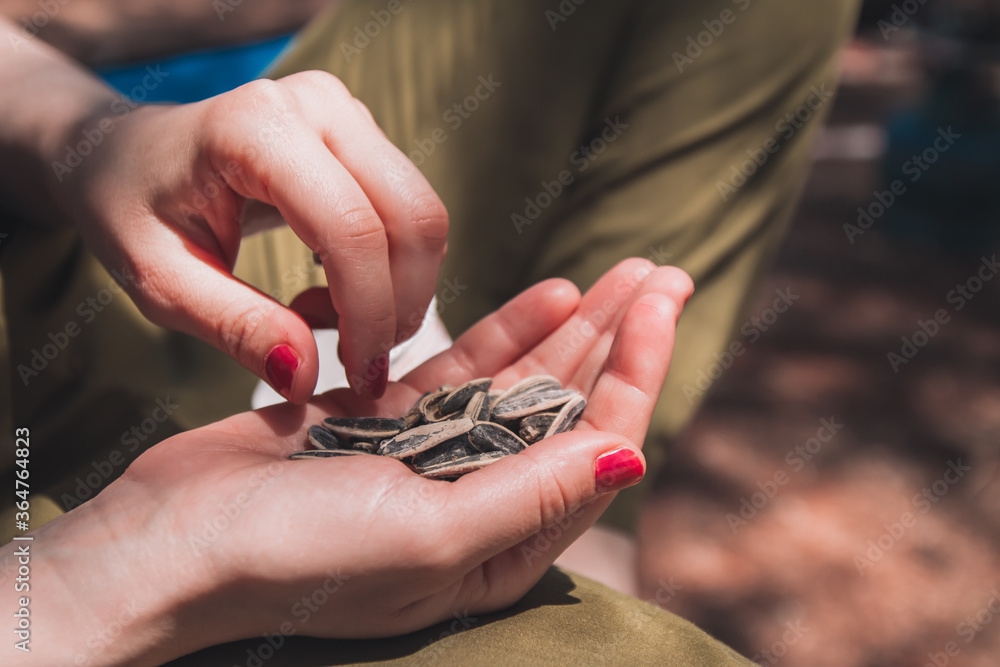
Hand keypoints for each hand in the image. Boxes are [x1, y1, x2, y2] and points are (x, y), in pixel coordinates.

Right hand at [5, 260, 691, 665]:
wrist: (173, 544)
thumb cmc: (296, 558)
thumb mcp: (428, 534)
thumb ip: (530, 494)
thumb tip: (632, 455)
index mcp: (502, 548)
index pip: (595, 447)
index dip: (637, 372)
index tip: (663, 303)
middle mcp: (477, 503)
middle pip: (570, 408)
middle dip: (621, 339)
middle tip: (664, 273)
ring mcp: (431, 457)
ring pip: (522, 380)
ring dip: (573, 326)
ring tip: (622, 274)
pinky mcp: (384, 423)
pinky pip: (461, 370)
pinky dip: (502, 331)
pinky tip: (547, 294)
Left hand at [59, 71, 447, 400]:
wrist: (125, 152)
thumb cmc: (131, 210)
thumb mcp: (161, 282)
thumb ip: (236, 327)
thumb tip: (309, 378)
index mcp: (255, 128)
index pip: (351, 229)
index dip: (367, 312)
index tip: (357, 375)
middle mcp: (316, 104)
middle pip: (411, 217)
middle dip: (400, 305)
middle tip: (357, 361)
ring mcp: (347, 113)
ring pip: (423, 216)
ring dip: (398, 289)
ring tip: (323, 318)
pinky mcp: (363, 134)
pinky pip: (411, 212)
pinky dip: (392, 268)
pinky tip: (334, 288)